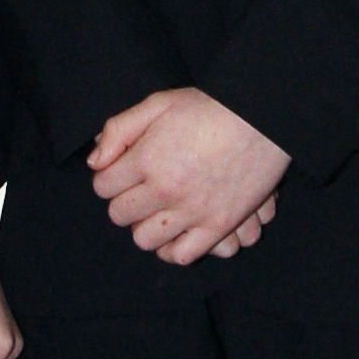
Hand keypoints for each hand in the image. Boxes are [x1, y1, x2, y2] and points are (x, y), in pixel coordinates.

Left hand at [89, 89, 288, 264]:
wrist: (262, 118)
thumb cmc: (210, 107)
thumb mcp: (159, 103)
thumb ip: (119, 129)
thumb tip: (96, 162)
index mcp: (146, 158)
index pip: (103, 185)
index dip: (108, 177)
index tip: (122, 171)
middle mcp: (165, 189)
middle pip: (120, 215)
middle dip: (124, 201)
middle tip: (140, 190)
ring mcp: (192, 210)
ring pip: (145, 240)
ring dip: (145, 226)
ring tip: (158, 211)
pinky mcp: (218, 225)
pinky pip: (183, 255)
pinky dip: (174, 249)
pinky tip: (177, 232)